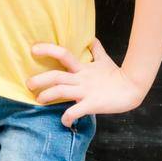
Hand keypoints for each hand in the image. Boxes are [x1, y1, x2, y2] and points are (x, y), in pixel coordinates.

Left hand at [26, 37, 146, 127]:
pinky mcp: (92, 104)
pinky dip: (67, 117)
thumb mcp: (105, 60)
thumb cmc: (118, 74)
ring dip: (47, 96)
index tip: (33, 49)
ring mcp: (86, 91)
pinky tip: (63, 122)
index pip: (62, 54)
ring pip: (61, 91)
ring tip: (39, 100)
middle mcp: (81, 78)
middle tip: (28, 84)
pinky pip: (76, 111)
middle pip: (56, 75)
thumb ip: (96, 50)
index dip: (47, 49)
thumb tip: (92, 39)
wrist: (133, 87)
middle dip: (40, 79)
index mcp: (83, 68)